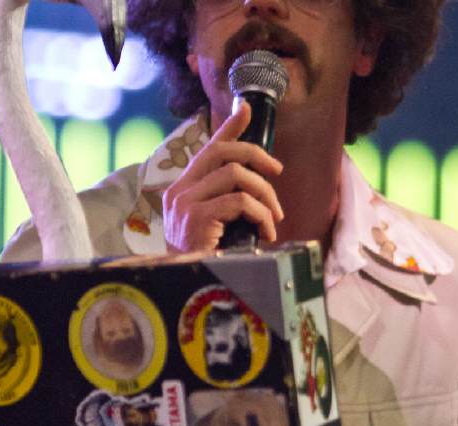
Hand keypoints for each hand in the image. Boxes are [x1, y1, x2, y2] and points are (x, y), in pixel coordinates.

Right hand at [162, 103, 284, 252]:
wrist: (183, 284)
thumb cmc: (204, 257)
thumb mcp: (214, 222)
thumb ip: (226, 200)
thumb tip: (258, 183)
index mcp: (182, 188)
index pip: (209, 147)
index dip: (230, 127)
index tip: (248, 110)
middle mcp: (180, 190)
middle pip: (224, 153)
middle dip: (257, 156)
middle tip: (277, 173)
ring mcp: (185, 203)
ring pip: (237, 176)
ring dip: (265, 194)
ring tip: (274, 217)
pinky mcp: (197, 218)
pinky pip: (239, 202)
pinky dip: (261, 214)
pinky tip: (266, 231)